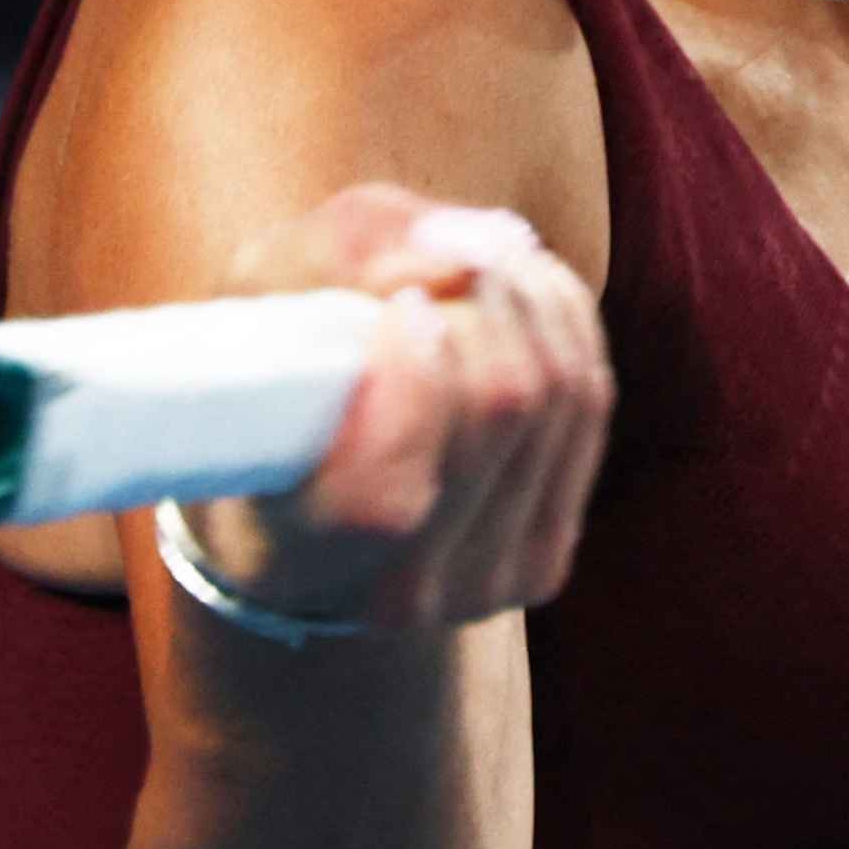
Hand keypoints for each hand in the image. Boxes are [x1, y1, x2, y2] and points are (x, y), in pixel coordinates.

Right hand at [163, 183, 610, 635]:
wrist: (300, 527)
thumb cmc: (265, 391)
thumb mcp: (259, 301)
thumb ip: (342, 258)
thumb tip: (458, 254)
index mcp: (297, 554)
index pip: (382, 489)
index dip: (411, 369)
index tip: (396, 306)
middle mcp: (398, 594)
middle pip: (501, 403)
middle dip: (481, 301)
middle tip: (442, 259)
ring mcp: (484, 586)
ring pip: (560, 396)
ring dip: (530, 298)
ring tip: (481, 259)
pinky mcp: (542, 563)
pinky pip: (589, 408)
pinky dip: (564, 324)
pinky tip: (524, 291)